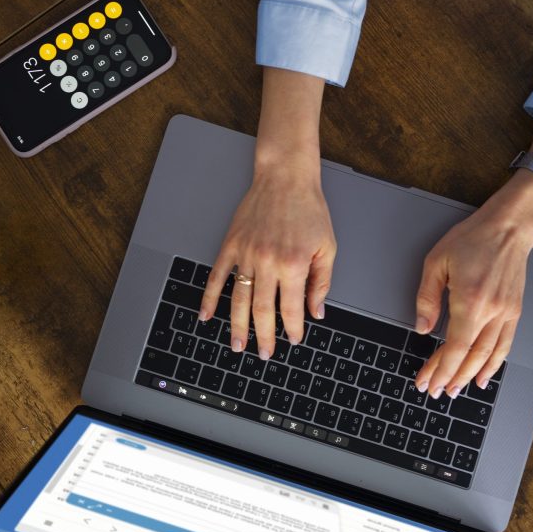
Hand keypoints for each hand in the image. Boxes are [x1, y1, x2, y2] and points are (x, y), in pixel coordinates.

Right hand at [199, 158, 336, 358]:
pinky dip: (209, 298)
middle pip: (262, 310)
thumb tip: (315, 312)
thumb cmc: (309, 210)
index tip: (293, 340)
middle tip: (264, 354)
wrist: (286, 178)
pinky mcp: (231, 245)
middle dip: (264, 337)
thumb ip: (321, 282)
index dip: (292, 328)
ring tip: (237, 345)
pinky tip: (205, 315)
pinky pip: (217, 276)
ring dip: (237, 326)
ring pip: (238, 299)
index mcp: (293, 264)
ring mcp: (246, 254)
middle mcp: (268, 262)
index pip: (291, 308)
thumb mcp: (327, 247)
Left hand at [414, 171, 532, 398]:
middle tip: (437, 391)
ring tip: (456, 389)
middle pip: (470, 357)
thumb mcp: (436, 262)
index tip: (427, 382)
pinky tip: (485, 375)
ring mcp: (507, 313)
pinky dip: (495, 364)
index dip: (439, 369)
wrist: (509, 227)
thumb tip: (423, 328)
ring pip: (489, 355)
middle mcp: (492, 311)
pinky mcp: (515, 311)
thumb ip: (427, 298)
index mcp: (470, 300)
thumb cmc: (473, 239)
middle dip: (451, 378)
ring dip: (471, 376)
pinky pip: (505, 345)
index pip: (454, 348)